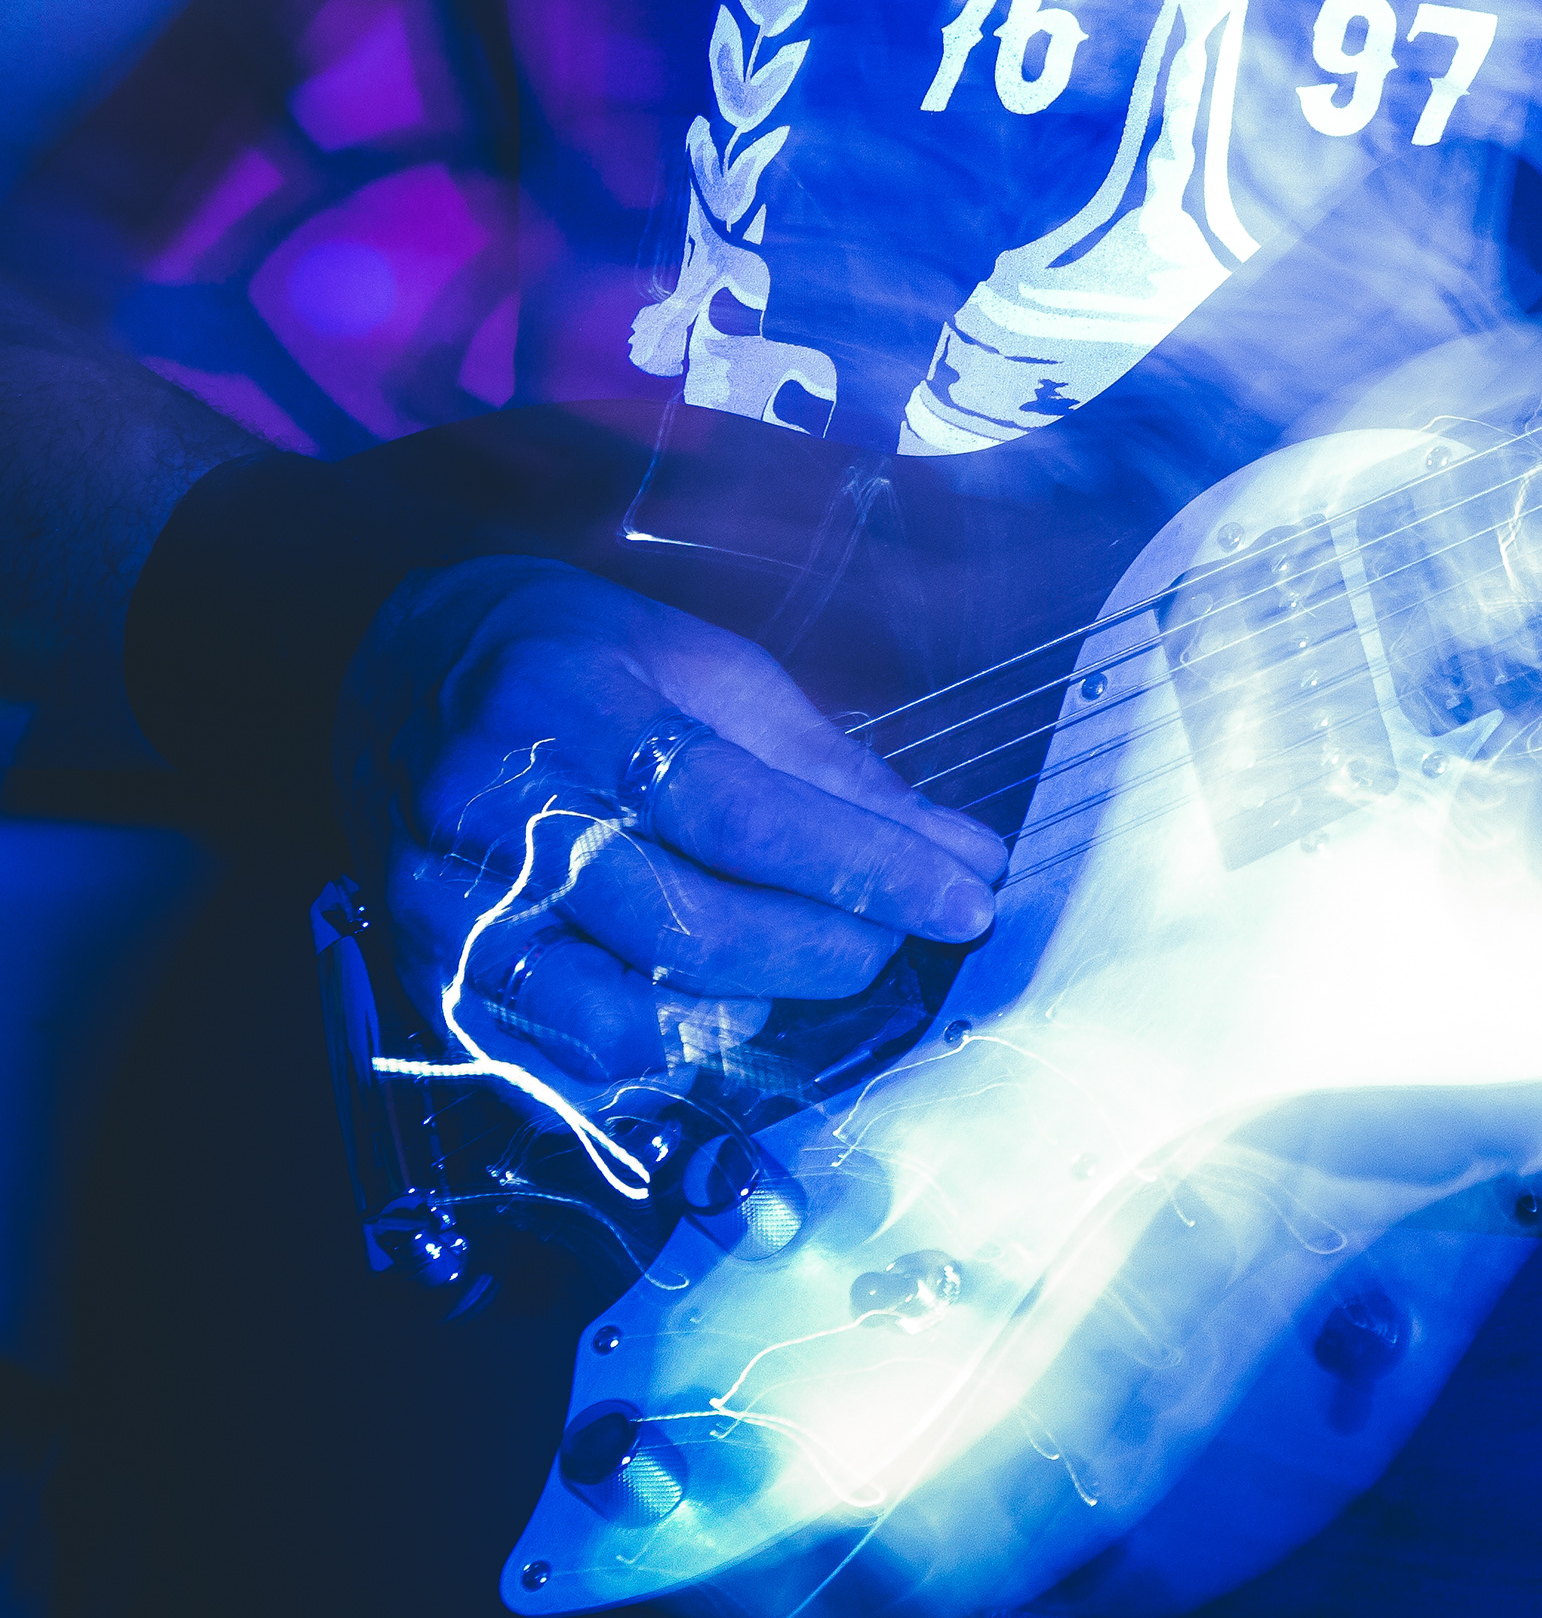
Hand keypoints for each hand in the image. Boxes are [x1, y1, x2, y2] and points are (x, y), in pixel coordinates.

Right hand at [370, 558, 1007, 1088]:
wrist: (397, 666)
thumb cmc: (581, 662)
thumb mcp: (710, 671)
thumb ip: (832, 769)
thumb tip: (961, 853)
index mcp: (574, 706)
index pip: (744, 814)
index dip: (866, 868)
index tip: (962, 899)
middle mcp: (495, 811)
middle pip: (692, 926)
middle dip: (826, 947)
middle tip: (891, 936)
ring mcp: (448, 905)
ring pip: (626, 1013)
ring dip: (749, 1011)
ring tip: (802, 965)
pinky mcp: (423, 974)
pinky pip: (555, 1061)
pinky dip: (652, 1061)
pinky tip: (705, 1019)